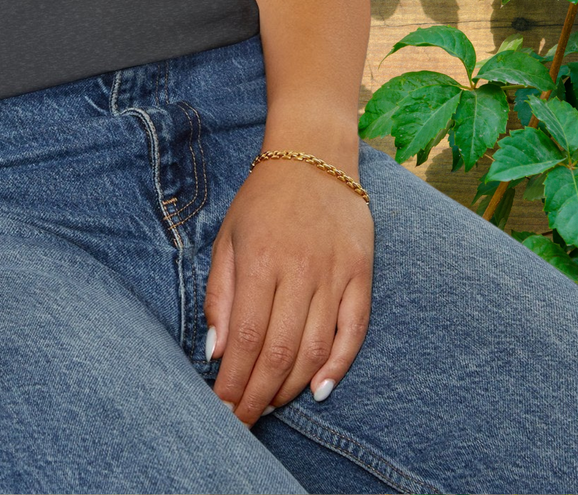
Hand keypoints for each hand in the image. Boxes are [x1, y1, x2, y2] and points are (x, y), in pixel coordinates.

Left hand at [204, 155, 373, 424]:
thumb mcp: (228, 237)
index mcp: (260, 260)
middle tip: (244, 421)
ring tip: (271, 405)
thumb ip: (220, 294)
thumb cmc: (262, 200)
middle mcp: (299, 270)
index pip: (246, 337)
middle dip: (259, 394)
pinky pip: (354, 330)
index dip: (235, 380)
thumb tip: (216, 350)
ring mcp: (334, 273)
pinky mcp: (361, 274)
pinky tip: (319, 389)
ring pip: (315, 348)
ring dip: (292, 386)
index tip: (223, 408)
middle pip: (280, 351)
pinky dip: (338, 365)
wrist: (314, 156)